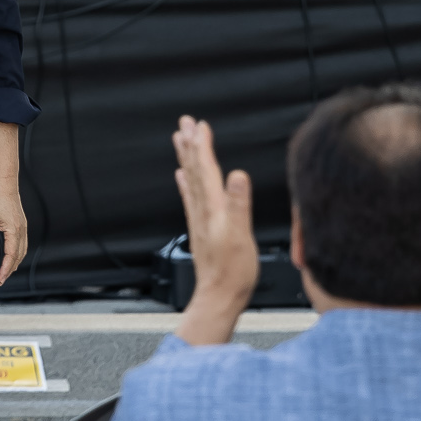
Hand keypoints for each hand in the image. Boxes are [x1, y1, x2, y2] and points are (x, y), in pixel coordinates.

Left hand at [0, 180, 28, 286]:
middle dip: (10, 269)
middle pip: (19, 255)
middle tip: (0, 280)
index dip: (5, 270)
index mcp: (14, 230)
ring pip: (22, 249)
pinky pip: (21, 242)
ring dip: (14, 262)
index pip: (11, 256)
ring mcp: (22, 226)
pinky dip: (16, 252)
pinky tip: (10, 254)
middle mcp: (21, 230)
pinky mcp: (20, 222)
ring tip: (6, 270)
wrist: (3, 181)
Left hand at [173, 117, 253, 343]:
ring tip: (180, 140)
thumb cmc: (233, 272)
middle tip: (184, 122)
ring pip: (192, 180)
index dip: (202, 146)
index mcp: (214, 209)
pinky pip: (191, 198)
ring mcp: (201, 219)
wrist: (219, 297)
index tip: (199, 125)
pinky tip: (183, 177)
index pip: (206, 169)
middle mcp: (203, 211)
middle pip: (195, 170)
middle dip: (190, 145)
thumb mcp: (241, 237)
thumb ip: (239, 205)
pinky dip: (187, 183)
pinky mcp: (202, 229)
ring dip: (187, 158)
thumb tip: (237, 175)